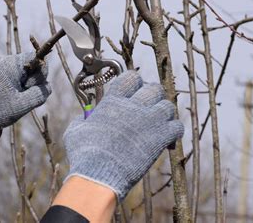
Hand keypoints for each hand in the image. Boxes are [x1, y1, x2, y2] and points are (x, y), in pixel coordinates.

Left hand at [0, 52, 50, 137]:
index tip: (28, 89)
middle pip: (32, 69)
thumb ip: (41, 93)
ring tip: (12, 102)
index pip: (39, 60)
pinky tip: (7, 102)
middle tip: (20, 98)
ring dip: (24, 90)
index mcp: (13, 64)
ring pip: (24, 77)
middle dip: (32, 84)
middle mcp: (6, 63)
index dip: (40, 76)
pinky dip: (16, 92)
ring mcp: (0, 70)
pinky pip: (15, 81)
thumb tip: (47, 87)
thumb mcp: (23, 104)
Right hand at [63, 70, 183, 199]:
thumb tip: (84, 118)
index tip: (133, 91)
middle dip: (152, 96)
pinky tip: (167, 140)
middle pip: (154, 88)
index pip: (131, 77)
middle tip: (148, 107)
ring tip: (159, 123)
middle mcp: (133, 106)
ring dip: (164, 113)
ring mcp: (149, 121)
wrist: (98, 175)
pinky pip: (177, 127)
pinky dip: (174, 132)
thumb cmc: (84, 155)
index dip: (134, 82)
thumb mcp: (75, 132)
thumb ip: (82, 120)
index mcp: (113, 101)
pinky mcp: (160, 138)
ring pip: (168, 106)